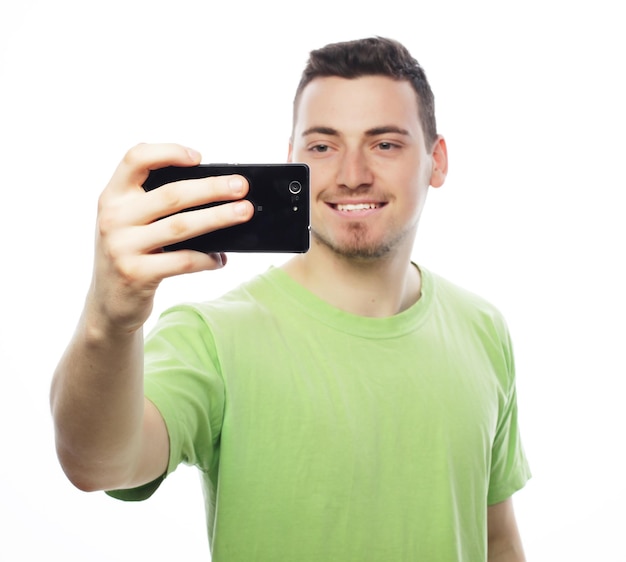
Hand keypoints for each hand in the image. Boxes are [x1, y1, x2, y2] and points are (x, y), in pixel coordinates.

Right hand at [88, 142, 253, 334]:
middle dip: (212, 188)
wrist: (108, 302)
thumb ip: (155, 203)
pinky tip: (221, 259)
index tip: (199, 157)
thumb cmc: (130, 254)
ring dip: (219, 217)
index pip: (135, 158)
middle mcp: (114, 217)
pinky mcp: (136, 274)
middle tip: (241, 186)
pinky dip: (207, 258)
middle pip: (171, 194)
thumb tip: (215, 194)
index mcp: (113, 196)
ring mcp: (123, 246)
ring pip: (182, 225)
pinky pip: (183, 260)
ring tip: (244, 212)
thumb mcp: (130, 222)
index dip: (168, 152)